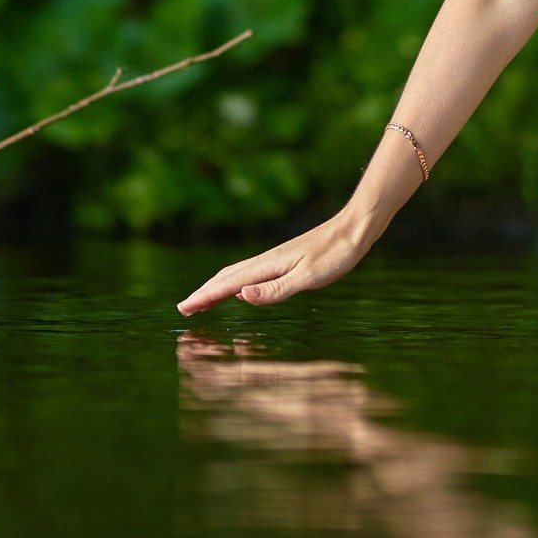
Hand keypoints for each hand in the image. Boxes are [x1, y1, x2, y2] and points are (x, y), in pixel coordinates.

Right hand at [177, 210, 372, 313]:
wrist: (354, 229)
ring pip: (236, 274)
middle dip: (204, 293)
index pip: (228, 284)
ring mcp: (275, 259)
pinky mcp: (285, 260)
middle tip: (184, 308)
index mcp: (268, 265)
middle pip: (226, 278)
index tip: (183, 308)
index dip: (205, 297)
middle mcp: (267, 260)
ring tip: (203, 301)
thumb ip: (275, 289)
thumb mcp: (309, 277)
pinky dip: (235, 282)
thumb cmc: (336, 254)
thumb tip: (241, 296)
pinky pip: (250, 273)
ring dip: (216, 288)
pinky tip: (240, 288)